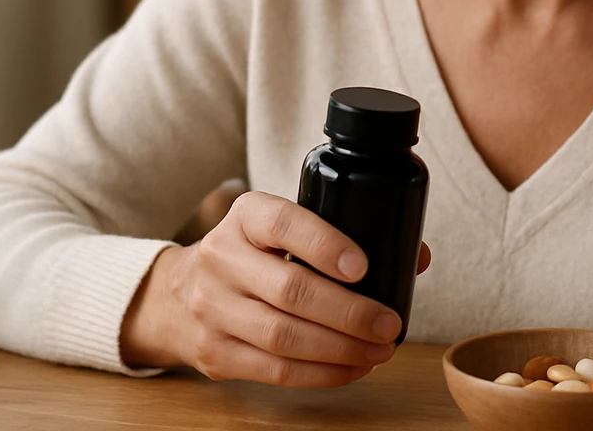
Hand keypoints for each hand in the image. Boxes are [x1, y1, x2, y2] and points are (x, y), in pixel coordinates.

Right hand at [120, 191, 432, 386]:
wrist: (177, 295)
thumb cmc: (252, 256)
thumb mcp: (280, 228)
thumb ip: (340, 234)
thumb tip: (415, 255)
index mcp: (245, 216)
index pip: (282, 223)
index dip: (324, 244)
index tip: (363, 266)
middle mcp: (222, 259)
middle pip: (291, 291)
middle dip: (350, 313)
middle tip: (389, 324)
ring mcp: (213, 309)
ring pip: (284, 337)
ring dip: (341, 349)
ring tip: (379, 350)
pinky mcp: (215, 353)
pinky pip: (275, 371)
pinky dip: (322, 374)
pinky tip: (352, 367)